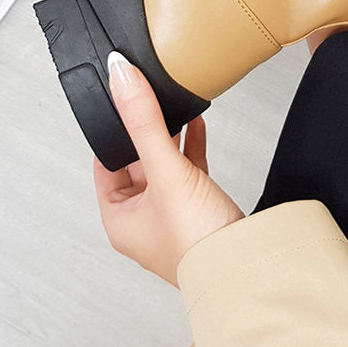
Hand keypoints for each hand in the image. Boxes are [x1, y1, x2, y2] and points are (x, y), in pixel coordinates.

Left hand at [93, 53, 243, 284]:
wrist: (243, 266)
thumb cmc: (197, 243)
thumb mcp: (164, 172)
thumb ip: (143, 123)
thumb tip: (122, 80)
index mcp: (118, 220)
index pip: (104, 164)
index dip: (111, 132)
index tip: (119, 105)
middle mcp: (142, 221)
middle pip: (135, 162)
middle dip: (145, 131)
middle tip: (148, 99)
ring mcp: (172, 216)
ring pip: (163, 165)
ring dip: (169, 136)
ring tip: (172, 105)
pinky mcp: (200, 210)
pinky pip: (188, 170)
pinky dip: (190, 146)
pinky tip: (196, 125)